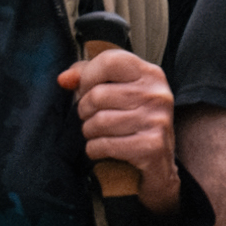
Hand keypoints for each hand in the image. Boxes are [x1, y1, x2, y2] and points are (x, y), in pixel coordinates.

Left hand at [63, 42, 176, 199]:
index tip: (85, 89)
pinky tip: (100, 149)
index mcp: (150, 74)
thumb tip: (64, 79)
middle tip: (90, 118)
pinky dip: (94, 150)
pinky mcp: (152, 146)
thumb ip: (90, 77)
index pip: (110, 61)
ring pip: (99, 122)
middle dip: (84, 110)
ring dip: (89, 132)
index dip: (88, 75)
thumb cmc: (133, 123)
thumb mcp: (119, 92)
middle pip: (98, 95)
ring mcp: (157, 120)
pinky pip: (105, 144)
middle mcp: (157, 94)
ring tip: (96, 134)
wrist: (160, 165)